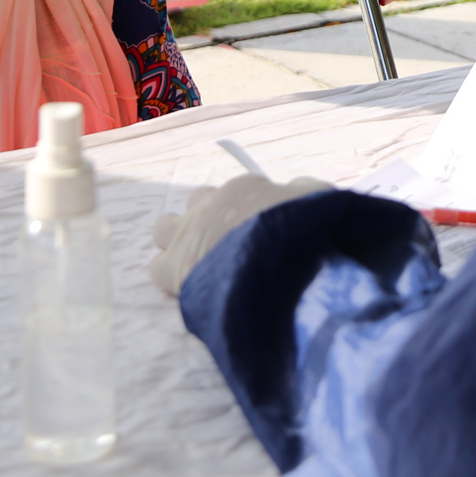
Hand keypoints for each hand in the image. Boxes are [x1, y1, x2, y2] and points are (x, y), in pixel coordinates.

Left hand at [147, 173, 333, 295]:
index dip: (247, 212)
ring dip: (179, 242)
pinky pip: (157, 267)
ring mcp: (188, 234)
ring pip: (165, 228)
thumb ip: (304, 192)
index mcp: (243, 188)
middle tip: (228, 245)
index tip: (261, 229)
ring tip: (200, 264)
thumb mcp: (318, 200)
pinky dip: (170, 276)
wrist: (281, 265)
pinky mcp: (173, 268)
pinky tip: (190, 289)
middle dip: (207, 219)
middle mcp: (210, 205)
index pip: (237, 193)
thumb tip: (297, 190)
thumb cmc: (305, 231)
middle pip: (197, 202)